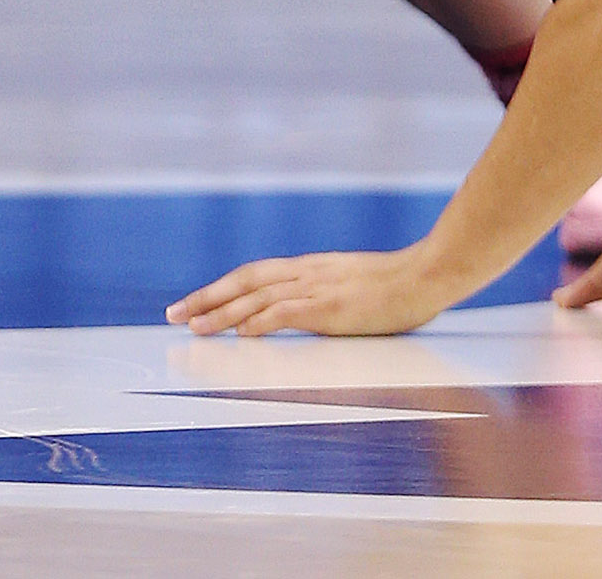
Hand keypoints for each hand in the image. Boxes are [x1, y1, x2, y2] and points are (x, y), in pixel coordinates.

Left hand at [168, 247, 458, 337]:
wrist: (429, 273)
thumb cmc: (398, 285)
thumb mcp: (350, 284)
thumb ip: (322, 294)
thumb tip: (301, 312)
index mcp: (310, 268)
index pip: (253, 275)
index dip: (220, 288)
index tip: (192, 303)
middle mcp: (306, 273)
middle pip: (244, 281)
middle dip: (206, 298)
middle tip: (173, 314)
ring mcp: (318, 288)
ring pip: (257, 297)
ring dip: (222, 313)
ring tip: (193, 327)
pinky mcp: (332, 307)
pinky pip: (288, 313)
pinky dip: (261, 321)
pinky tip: (242, 332)